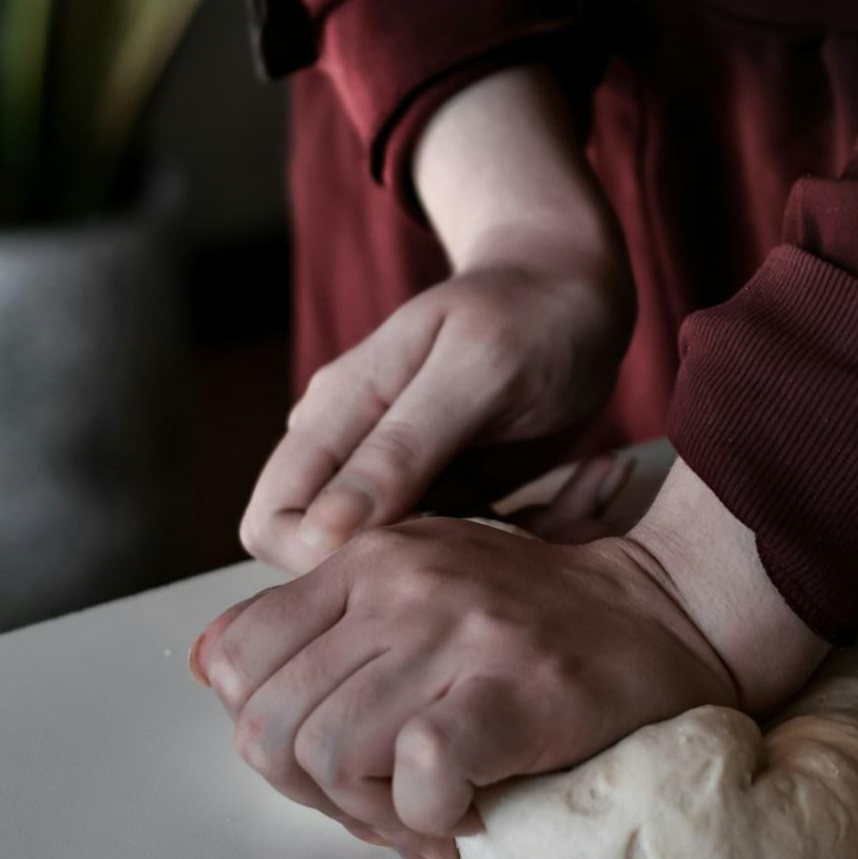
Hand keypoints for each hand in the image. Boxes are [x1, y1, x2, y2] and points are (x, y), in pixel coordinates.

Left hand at [189, 517, 737, 858]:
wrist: (658, 612)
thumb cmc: (531, 615)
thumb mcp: (411, 580)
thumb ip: (317, 619)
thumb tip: (212, 668)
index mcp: (365, 557)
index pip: (236, 657)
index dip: (264, 729)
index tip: (325, 755)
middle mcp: (399, 584)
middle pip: (269, 723)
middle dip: (310, 791)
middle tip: (377, 799)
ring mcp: (455, 631)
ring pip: (329, 754)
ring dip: (370, 813)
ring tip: (423, 808)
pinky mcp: (510, 687)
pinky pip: (417, 774)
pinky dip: (427, 818)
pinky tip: (464, 808)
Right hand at [238, 235, 634, 572]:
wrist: (576, 289)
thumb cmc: (530, 313)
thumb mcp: (477, 371)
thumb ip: (401, 447)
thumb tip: (321, 532)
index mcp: (339, 412)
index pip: (274, 524)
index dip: (324, 561)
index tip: (420, 559)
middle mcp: (356, 449)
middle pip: (334, 554)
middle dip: (412, 569)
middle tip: (507, 535)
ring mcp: (403, 475)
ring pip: (405, 560)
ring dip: (482, 555)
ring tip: (563, 507)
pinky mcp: (452, 491)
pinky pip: (463, 545)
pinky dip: (524, 534)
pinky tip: (583, 489)